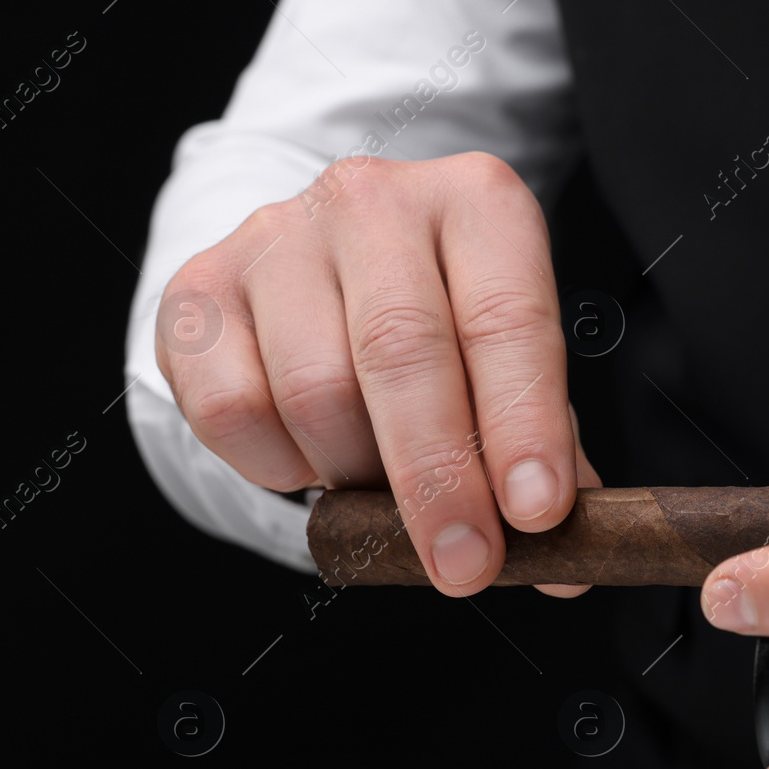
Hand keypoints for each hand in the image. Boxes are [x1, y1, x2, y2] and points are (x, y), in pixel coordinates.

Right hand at [155, 152, 598, 597]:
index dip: (524, 424)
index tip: (537, 515)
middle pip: (404, 352)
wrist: (328, 270)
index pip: (507, 319)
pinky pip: (233, 411)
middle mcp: (375, 201)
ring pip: (316, 391)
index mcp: (478, 204)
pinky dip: (279, 468)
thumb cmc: (445, 329)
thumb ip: (547, 454)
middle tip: (464, 567)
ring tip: (382, 494)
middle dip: (439, 479)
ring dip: (356, 478)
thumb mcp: (511, 367)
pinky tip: (311, 462)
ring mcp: (277, 236)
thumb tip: (569, 565)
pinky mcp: (199, 289)